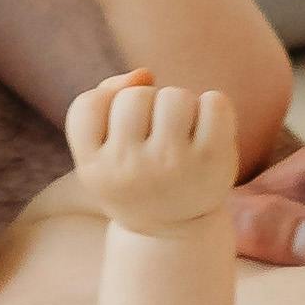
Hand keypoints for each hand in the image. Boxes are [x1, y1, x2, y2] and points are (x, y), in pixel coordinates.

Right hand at [67, 69, 242, 236]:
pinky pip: (214, 102)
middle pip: (135, 95)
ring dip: (180, 106)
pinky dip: (213, 107)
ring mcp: (173, 165)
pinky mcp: (213, 161)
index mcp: (93, 168)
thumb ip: (106, 97)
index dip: (107, 105)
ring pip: (174, 95)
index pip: (89, 104)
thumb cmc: (133, 176)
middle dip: (147, 105)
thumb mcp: (101, 150)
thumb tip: (144, 73)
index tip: (118, 133)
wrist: (172, 231)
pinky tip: (207, 131)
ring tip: (180, 134)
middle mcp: (129, 169)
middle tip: (153, 137)